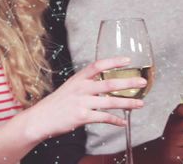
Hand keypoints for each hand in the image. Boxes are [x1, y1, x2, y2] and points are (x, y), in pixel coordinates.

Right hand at [26, 57, 145, 141]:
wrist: (40, 118)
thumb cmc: (56, 104)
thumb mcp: (70, 88)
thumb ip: (85, 85)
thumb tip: (104, 86)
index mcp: (78, 78)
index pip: (98, 65)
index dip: (113, 61)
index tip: (128, 60)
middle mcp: (81, 88)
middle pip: (109, 83)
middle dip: (128, 83)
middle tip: (142, 82)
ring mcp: (82, 102)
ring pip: (110, 102)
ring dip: (128, 103)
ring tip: (140, 104)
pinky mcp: (82, 116)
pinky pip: (104, 118)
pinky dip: (116, 121)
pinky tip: (123, 122)